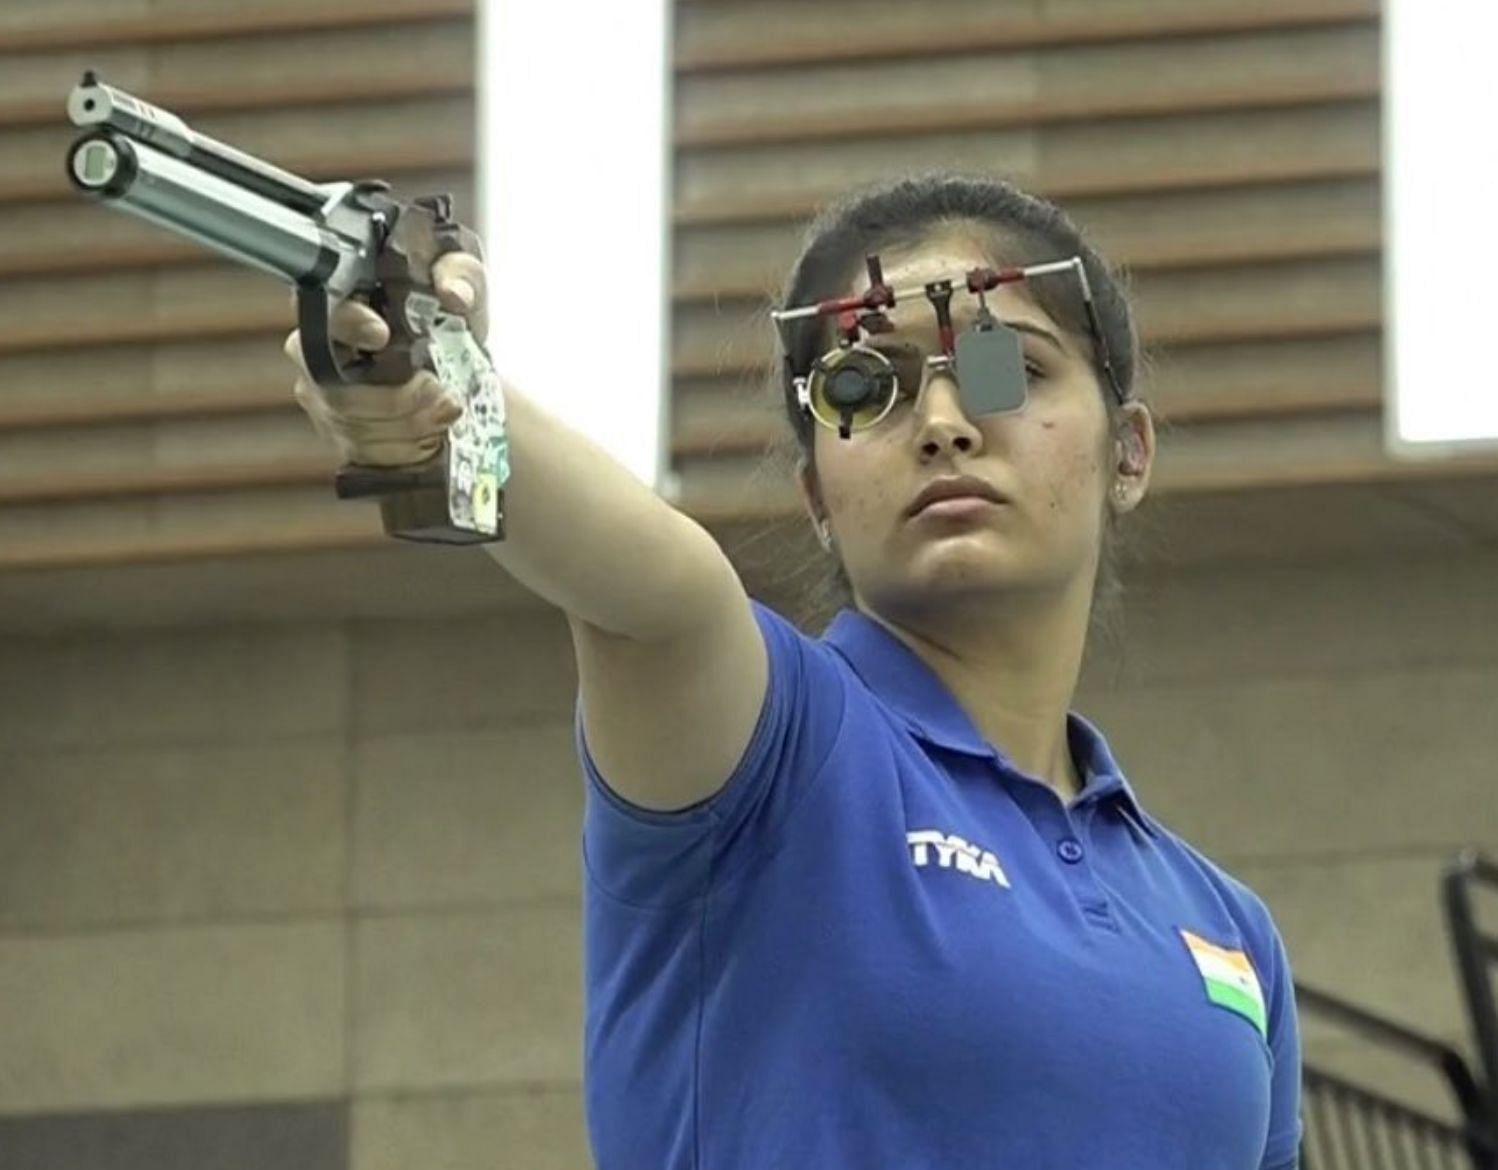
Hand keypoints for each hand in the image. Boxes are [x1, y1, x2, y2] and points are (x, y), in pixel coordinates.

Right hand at [282, 251, 488, 466]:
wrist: (460, 368)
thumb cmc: (450, 316)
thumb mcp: (466, 283)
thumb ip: (461, 273)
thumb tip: (454, 293)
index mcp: (340, 304)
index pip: (323, 313)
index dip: (347, 325)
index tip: (382, 335)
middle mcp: (317, 353)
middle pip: (336, 390)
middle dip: (394, 400)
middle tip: (439, 392)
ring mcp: (325, 399)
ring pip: (353, 427)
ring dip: (408, 426)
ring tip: (446, 411)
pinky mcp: (342, 436)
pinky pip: (365, 454)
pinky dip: (406, 450)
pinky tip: (433, 436)